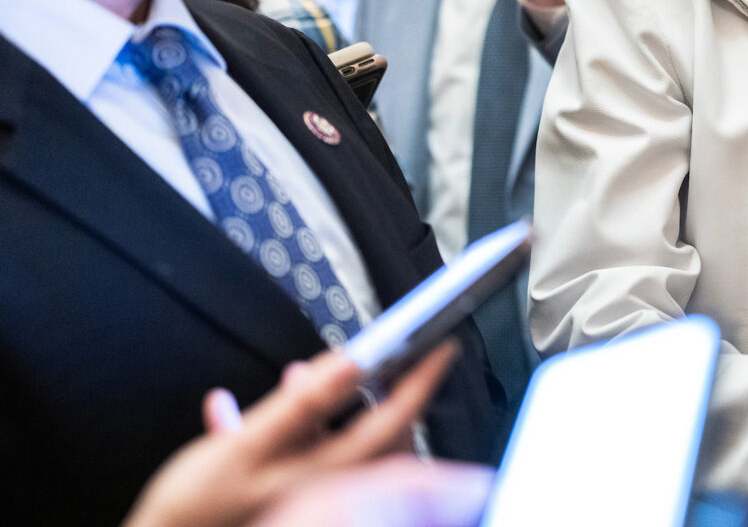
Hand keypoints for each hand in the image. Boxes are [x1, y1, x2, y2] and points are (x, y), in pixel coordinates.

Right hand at [121, 342, 459, 526]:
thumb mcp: (247, 447)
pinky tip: (236, 415)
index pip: (399, 415)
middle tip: (386, 352)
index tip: (445, 343)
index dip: (424, 375)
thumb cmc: (197, 509)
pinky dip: (288, 430)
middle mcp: (330, 484)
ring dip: (328, 404)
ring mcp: (309, 494)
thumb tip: (352, 362)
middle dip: (382, 386)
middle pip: (379, 429)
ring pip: (338, 440)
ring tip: (300, 377)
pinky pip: (300, 456)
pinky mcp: (283, 500)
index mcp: (332, 469)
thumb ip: (304, 403)